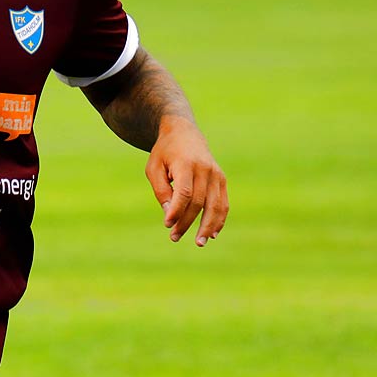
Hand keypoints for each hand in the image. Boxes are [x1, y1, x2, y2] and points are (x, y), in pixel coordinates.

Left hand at [145, 120, 228, 246]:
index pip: (184, 192)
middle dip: (186, 222)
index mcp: (186, 164)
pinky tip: (213, 234)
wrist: (184, 133)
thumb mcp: (154, 167)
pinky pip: (223, 203)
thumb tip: (170, 215)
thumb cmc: (164, 153)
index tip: (167, 224)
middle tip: (174, 237)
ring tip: (199, 243)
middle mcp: (205, 169)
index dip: (177, 210)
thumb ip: (161, 190)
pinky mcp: (222, 179)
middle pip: (198, 202)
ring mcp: (216, 174)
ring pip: (215, 205)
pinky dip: (219, 219)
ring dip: (207, 226)